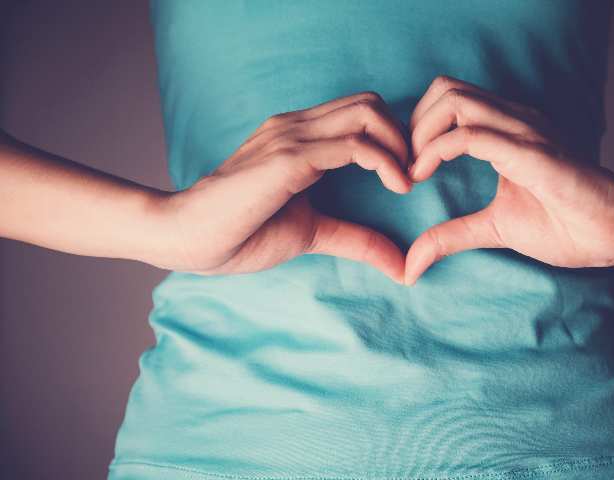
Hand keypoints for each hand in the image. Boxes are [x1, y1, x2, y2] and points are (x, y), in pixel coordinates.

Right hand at [158, 91, 411, 282]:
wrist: (188, 237)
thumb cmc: (240, 232)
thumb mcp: (312, 233)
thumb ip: (355, 239)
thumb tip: (400, 266)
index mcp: (299, 136)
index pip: (361, 111)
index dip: (393, 137)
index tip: (407, 175)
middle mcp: (297, 126)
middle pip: (371, 103)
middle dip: (404, 135)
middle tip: (414, 174)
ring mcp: (292, 137)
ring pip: (367, 114)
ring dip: (401, 145)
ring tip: (408, 181)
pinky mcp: (289, 158)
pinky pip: (354, 145)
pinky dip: (386, 161)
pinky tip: (397, 187)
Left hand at [403, 75, 613, 284]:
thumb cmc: (566, 225)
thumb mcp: (493, 229)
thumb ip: (450, 237)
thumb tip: (410, 266)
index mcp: (507, 129)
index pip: (449, 99)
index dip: (417, 128)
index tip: (407, 169)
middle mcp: (514, 120)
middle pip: (445, 88)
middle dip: (413, 124)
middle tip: (406, 165)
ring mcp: (524, 131)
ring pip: (454, 101)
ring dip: (420, 133)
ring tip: (414, 170)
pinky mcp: (532, 153)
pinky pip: (472, 135)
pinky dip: (436, 150)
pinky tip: (424, 175)